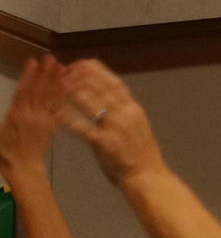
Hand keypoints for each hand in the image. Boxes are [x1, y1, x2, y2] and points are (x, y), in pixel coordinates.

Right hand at [0, 56, 66, 174]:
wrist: (22, 167)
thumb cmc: (5, 152)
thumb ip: (5, 117)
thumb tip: (12, 103)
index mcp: (14, 115)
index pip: (22, 91)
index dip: (28, 76)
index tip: (32, 61)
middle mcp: (29, 114)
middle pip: (38, 90)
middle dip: (45, 73)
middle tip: (51, 58)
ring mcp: (42, 119)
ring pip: (49, 97)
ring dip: (56, 80)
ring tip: (62, 66)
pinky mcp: (52, 125)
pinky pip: (58, 107)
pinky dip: (63, 95)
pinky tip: (68, 85)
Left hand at [58, 60, 164, 186]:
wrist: (147, 175)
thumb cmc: (141, 152)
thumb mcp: (136, 125)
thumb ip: (123, 112)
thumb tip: (109, 98)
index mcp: (133, 108)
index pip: (115, 82)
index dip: (97, 71)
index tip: (82, 63)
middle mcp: (126, 113)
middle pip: (103, 88)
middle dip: (84, 76)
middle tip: (66, 69)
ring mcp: (116, 127)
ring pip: (93, 104)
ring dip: (75, 92)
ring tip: (59, 84)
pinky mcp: (105, 143)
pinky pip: (84, 128)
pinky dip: (69, 120)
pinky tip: (56, 114)